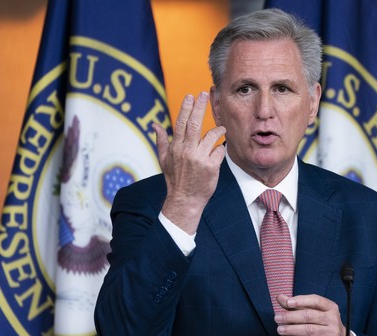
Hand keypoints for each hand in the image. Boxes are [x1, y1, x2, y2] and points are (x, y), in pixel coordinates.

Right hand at [154, 92, 225, 234]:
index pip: (181, 123)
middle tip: (205, 94)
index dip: (186, 108)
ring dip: (218, 130)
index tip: (191, 96)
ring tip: (221, 129)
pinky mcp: (211, 167)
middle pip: (194, 124)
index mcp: (175, 147)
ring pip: (211, 136)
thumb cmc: (175, 179)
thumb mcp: (164, 160)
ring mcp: (199, 158)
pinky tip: (216, 155)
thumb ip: (161, 141)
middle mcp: (186, 151)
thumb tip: (155, 125)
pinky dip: (219, 150)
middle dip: (200, 107)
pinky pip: (219, 151)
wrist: (185, 200)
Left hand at [275, 294, 354, 335]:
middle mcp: (333, 318)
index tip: (287, 303)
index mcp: (330, 307)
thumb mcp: (313, 312)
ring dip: (292, 329)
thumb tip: (280, 297)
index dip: (301, 301)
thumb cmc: (323, 325)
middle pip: (309, 315)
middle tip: (277, 318)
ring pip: (309, 330)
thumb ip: (296, 305)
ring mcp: (333, 333)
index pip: (315, 300)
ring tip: (280, 329)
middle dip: (291, 317)